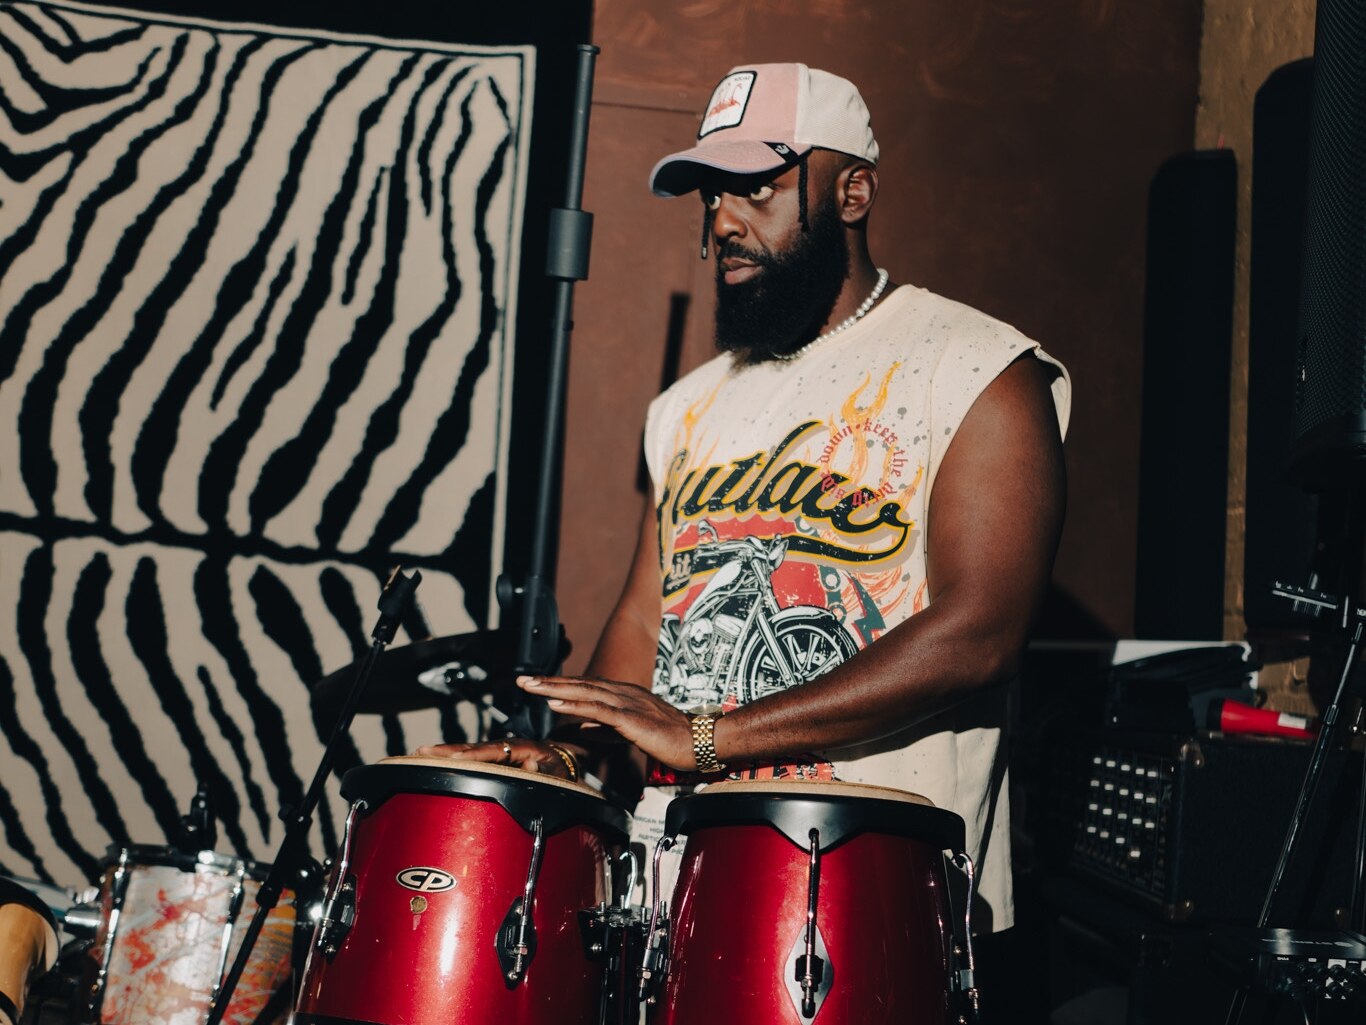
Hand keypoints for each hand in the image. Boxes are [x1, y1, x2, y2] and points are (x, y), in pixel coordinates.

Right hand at [414, 738, 575, 779]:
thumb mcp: (560, 772)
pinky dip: (452, 756)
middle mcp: (507, 746)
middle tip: (422, 751)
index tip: (454, 759)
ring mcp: (498, 751)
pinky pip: (472, 756)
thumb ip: (545, 771)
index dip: (474, 756)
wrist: (565, 759)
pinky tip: (433, 759)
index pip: (494, 752)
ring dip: (445, 752)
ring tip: (419, 753)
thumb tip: (529, 767)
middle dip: (448, 750)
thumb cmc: (562, 768)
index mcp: (523, 748)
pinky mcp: (493, 757)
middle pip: (474, 748)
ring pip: (469, 750)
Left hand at [518, 674, 696, 770]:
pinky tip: (555, 703)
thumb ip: (606, 729)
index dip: (560, 685)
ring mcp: (628, 704)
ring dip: (555, 688)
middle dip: (549, 682)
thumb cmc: (671, 740)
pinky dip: (575, 705)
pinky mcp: (632, 719)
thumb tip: (582, 727)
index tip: (536, 684)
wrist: (700, 743)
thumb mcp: (632, 733)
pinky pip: (598, 710)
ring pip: (585, 692)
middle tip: (522, 680)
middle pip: (580, 684)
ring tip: (531, 686)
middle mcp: (624, 693)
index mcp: (624, 696)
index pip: (586, 687)